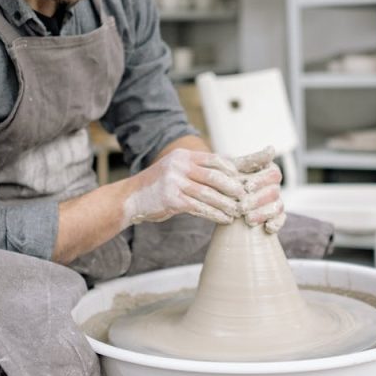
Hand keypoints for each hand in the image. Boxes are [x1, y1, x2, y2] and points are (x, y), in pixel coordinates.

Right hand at [123, 148, 244, 226]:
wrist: (129, 198)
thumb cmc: (156, 186)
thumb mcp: (174, 169)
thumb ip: (194, 170)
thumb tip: (224, 174)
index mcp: (183, 156)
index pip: (213, 159)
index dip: (231, 169)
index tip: (243, 179)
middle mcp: (179, 165)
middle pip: (214, 176)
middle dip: (232, 187)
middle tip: (246, 196)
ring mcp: (174, 182)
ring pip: (209, 193)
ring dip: (226, 204)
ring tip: (238, 211)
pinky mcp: (172, 200)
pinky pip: (199, 208)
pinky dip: (215, 214)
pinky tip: (224, 219)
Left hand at [233, 146, 286, 233]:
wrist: (220, 198)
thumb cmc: (227, 179)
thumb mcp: (235, 168)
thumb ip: (252, 160)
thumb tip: (271, 149)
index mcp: (268, 171)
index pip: (273, 175)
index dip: (261, 181)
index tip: (247, 187)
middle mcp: (274, 186)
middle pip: (274, 192)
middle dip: (257, 200)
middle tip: (241, 207)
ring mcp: (275, 201)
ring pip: (277, 207)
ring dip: (263, 213)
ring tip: (248, 220)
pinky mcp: (275, 217)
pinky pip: (281, 220)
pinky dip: (276, 224)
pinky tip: (267, 228)